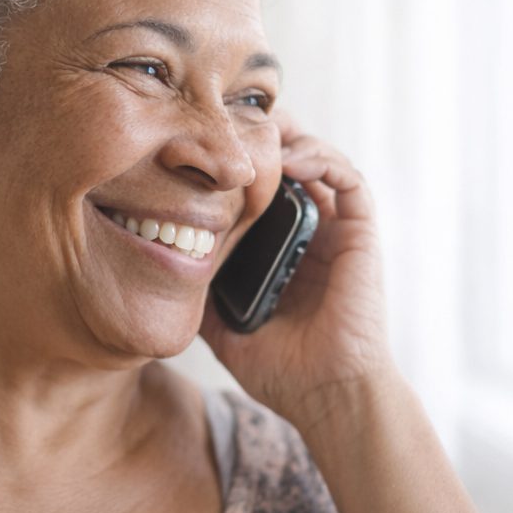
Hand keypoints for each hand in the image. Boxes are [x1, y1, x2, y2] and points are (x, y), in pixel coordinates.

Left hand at [199, 107, 398, 434]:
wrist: (324, 396)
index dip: (236, 157)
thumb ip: (198, 292)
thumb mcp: (221, 322)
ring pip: (318, 157)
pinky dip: (321, 159)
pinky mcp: (360, 234)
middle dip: (260, 133)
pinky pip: (348, 179)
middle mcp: (309, 229)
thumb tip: (152, 271)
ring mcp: (336, 229)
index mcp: (279, 245)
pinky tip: (290, 159)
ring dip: (288, 137)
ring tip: (254, 127)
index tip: (201, 140)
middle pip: (289, 159)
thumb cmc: (280, 368)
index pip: (260, 183)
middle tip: (225, 116)